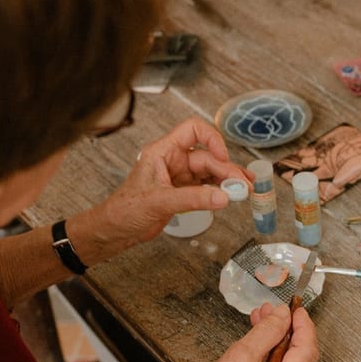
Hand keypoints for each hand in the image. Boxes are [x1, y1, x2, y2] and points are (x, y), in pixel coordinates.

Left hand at [77, 118, 253, 250]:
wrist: (116, 230)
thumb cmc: (125, 210)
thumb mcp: (160, 201)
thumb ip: (193, 198)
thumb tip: (222, 197)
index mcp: (163, 152)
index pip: (192, 130)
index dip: (212, 139)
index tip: (224, 157)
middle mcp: (173, 161)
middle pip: (208, 157)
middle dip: (227, 171)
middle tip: (243, 186)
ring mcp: (179, 176)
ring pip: (210, 172)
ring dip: (227, 180)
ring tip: (245, 190)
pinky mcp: (183, 192)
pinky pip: (206, 187)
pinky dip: (220, 191)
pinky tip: (230, 196)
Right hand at [183, 302, 319, 361]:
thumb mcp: (241, 356)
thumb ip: (266, 332)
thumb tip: (284, 314)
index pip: (306, 350)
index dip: (303, 326)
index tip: (295, 308)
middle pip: (301, 352)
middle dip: (288, 327)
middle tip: (275, 309)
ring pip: (291, 355)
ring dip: (278, 334)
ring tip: (264, 315)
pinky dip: (273, 346)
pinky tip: (262, 330)